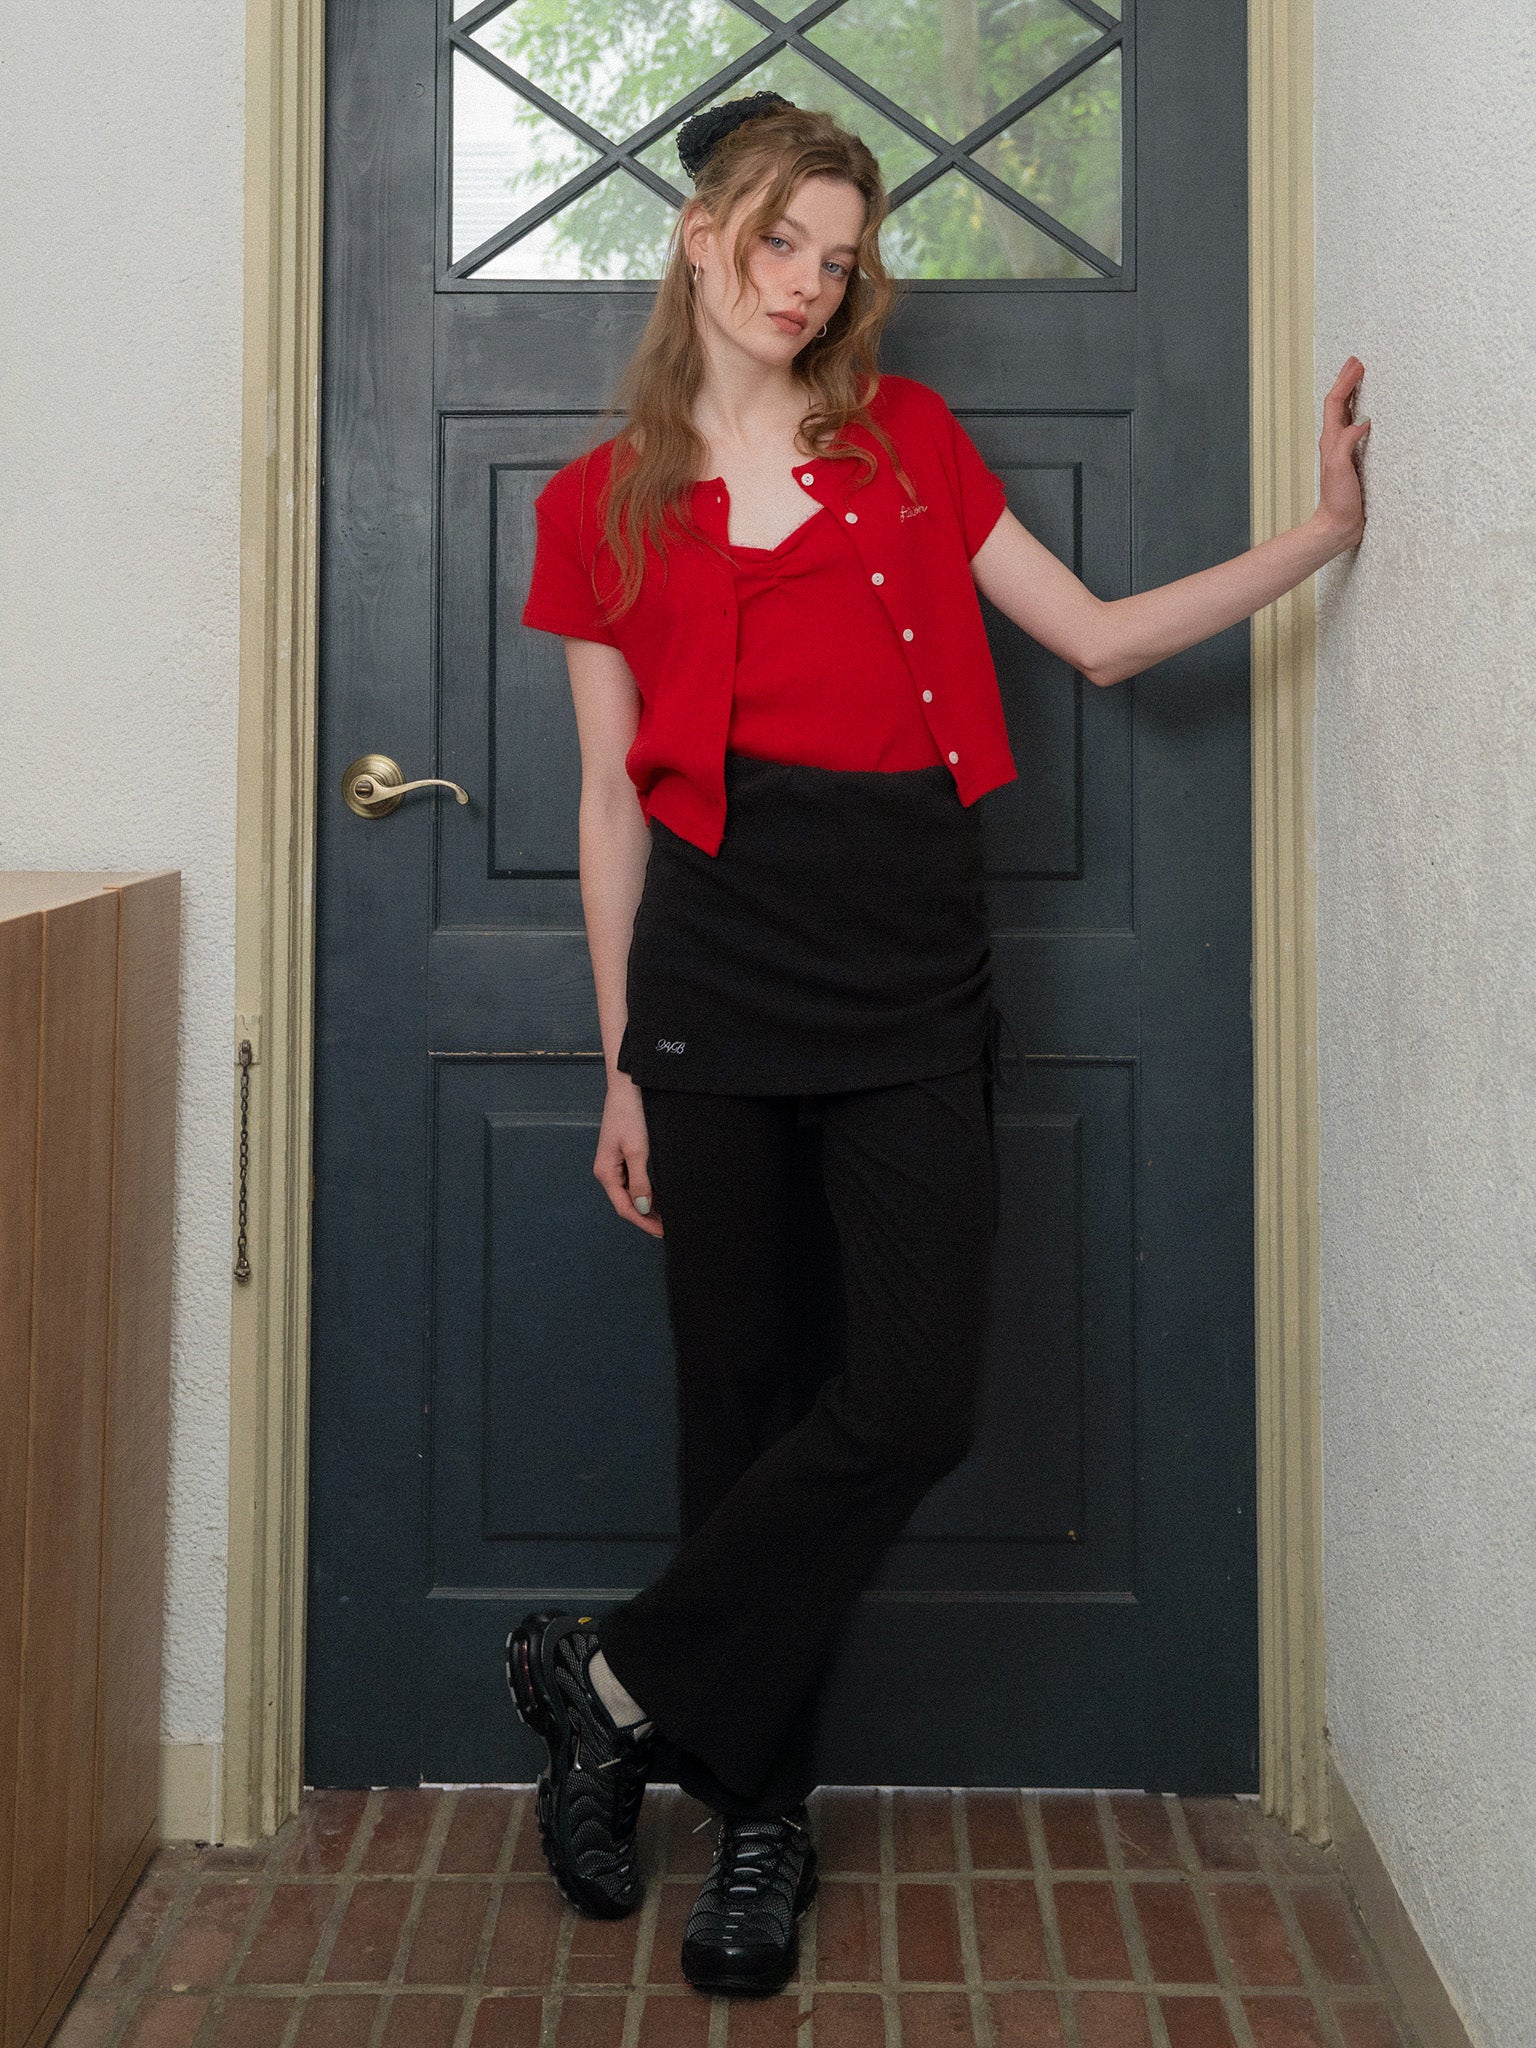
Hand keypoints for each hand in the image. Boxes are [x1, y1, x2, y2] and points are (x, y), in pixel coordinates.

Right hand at [594, 1074, 662, 1236]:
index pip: (624, 1207)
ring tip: (666, 1217)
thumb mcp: (637, 1151)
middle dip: (646, 1217)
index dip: (643, 1222)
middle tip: (668, 1228)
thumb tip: (643, 1208)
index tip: (661, 1232)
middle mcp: (607, 1171)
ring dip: (647, 1206)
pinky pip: (634, 1180)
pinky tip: (659, 1197)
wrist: (627, 1087)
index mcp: (606, 1173)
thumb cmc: (630, 1115)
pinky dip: (646, 1191)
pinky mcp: (622, 1155)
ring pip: (631, 1193)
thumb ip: (640, 1182)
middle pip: (626, 1203)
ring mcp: (614, 1163)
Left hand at [1316, 355, 1370, 549]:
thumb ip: (1347, 442)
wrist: (1338, 525)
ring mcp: (1344, 450)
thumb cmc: (1337, 499)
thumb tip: (1362, 420)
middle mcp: (1335, 442)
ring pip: (1346, 414)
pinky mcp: (1354, 460)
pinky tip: (1369, 413)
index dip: (1345, 382)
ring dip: (1352, 394)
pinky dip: (1361, 414)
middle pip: (1338, 404)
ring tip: (1361, 379)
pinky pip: (1356, 429)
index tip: (1357, 365)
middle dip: (1347, 381)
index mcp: (1331, 440)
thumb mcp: (1340, 467)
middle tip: (1357, 362)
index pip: (1335, 403)